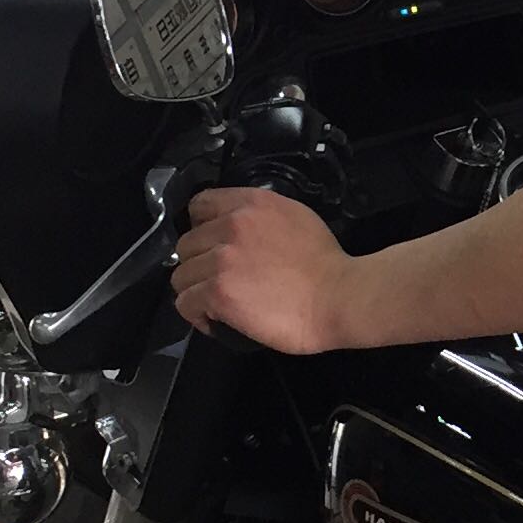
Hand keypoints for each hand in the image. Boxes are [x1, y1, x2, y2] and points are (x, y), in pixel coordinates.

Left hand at [170, 186, 357, 352]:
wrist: (341, 297)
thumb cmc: (327, 265)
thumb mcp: (296, 218)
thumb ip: (262, 217)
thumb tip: (242, 229)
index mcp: (251, 204)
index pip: (200, 205)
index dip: (201, 228)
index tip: (211, 245)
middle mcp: (231, 225)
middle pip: (187, 244)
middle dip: (199, 263)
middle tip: (221, 280)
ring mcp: (222, 259)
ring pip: (181, 275)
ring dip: (197, 290)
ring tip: (218, 303)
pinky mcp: (218, 292)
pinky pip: (185, 302)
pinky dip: (197, 314)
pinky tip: (216, 319)